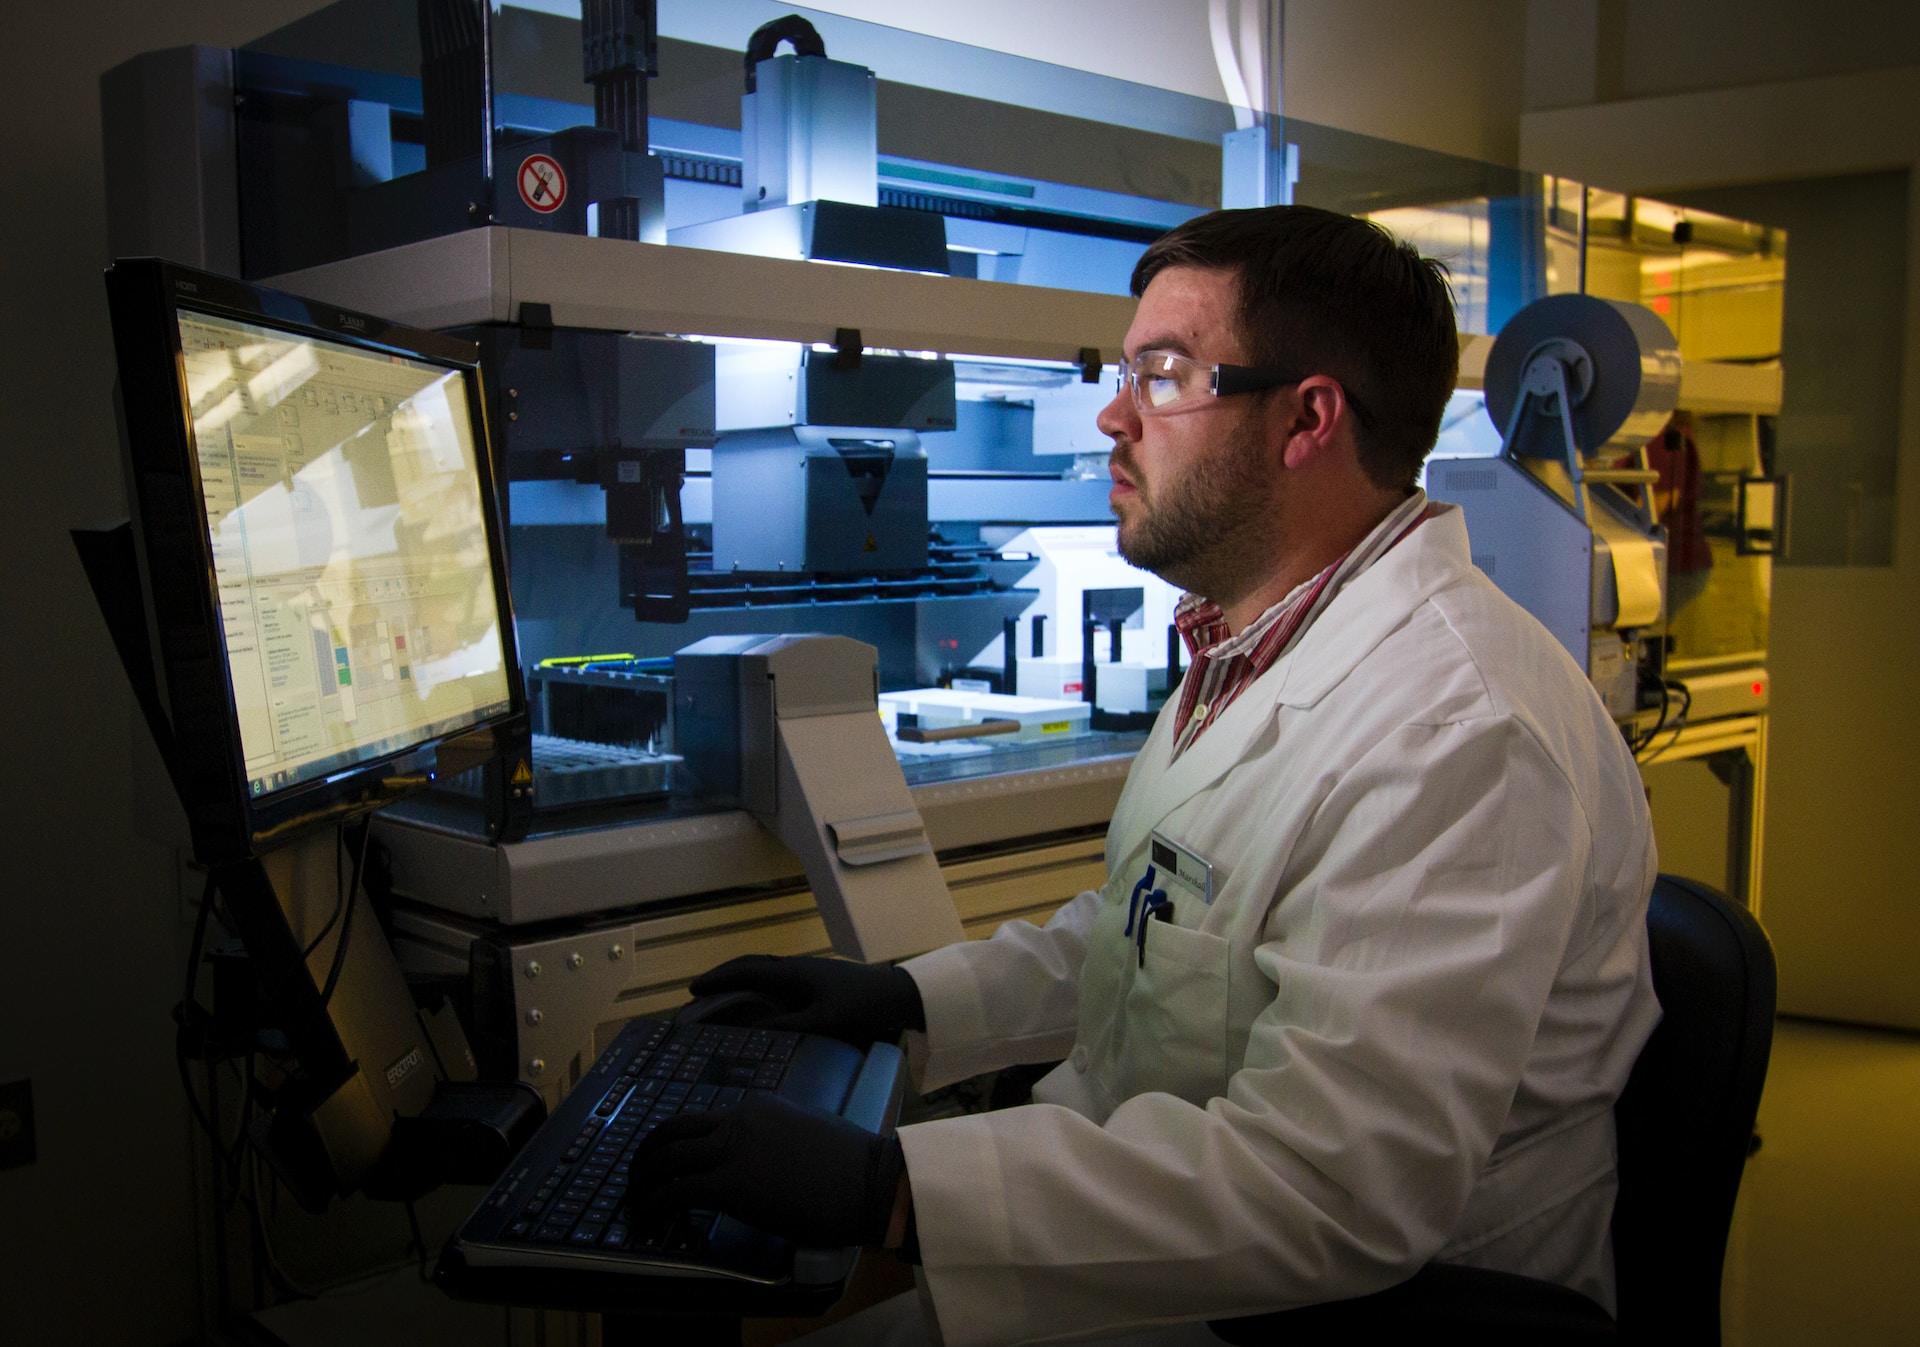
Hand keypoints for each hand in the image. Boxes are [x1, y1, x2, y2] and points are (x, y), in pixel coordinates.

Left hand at [625, 1091, 905, 1248]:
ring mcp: (732, 1150)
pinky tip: (647, 1216)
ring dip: (642, 1179)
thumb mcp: (808, 1131)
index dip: (679, 1140)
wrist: (868, 1181)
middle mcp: (738, 1119)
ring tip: (634, 1199)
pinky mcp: (729, 1186)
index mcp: (758, 1105)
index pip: (703, 1119)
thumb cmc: (851, 1163)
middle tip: (637, 1174)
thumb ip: (777, 1137)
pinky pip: (675, 1192)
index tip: (670, 1160)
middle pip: (673, 1130)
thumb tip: (762, 1160)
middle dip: (647, 1153)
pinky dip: (653, 1204)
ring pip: (666, 1158)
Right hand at [688, 954, 924, 1046]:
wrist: (897, 994)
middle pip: (751, 965)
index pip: (746, 971)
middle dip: (724, 976)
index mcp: (793, 972)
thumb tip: (752, 1033)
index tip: (694, 989)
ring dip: (740, 979)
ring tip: (721, 995)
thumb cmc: (862, 1006)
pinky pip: (777, 977)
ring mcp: (806, 972)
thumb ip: (789, 1026)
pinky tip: (758, 1001)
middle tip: (700, 991)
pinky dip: (758, 985)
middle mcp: (796, 967)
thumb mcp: (825, 1021)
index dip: (719, 979)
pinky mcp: (816, 980)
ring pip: (764, 969)